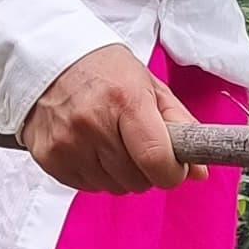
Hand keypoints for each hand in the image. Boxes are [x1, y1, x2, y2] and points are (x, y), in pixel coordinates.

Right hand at [21, 44, 191, 193]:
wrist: (51, 60)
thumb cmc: (106, 72)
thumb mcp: (151, 87)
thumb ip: (181, 127)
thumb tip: (199, 172)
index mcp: (125, 100)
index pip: (156, 158)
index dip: (173, 172)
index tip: (175, 168)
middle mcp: (92, 122)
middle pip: (137, 179)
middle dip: (147, 170)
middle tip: (138, 144)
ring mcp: (67, 142)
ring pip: (113, 187)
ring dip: (120, 174)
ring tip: (112, 141)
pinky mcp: (48, 157)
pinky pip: (87, 187)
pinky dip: (96, 175)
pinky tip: (90, 148)